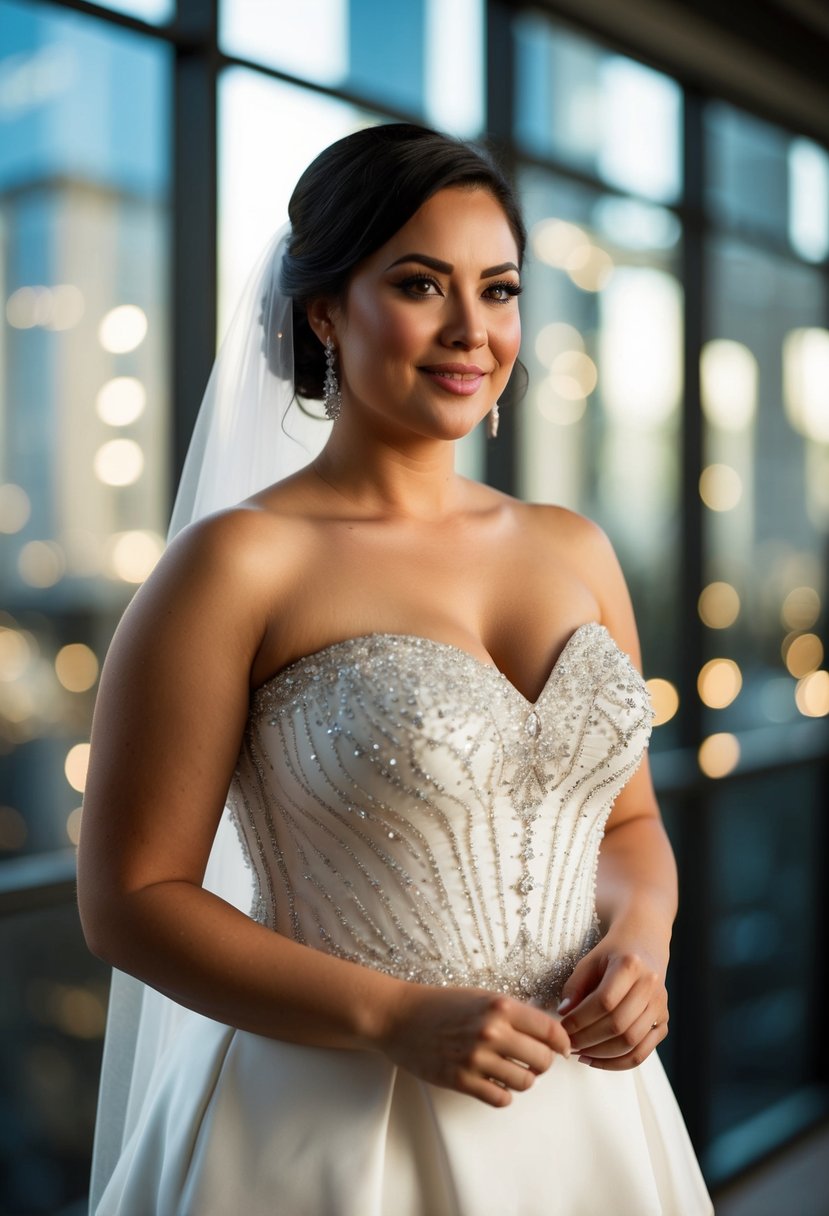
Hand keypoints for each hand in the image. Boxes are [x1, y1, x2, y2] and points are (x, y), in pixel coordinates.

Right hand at [377, 983, 571, 1106]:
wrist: (398, 1017)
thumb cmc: (440, 1004)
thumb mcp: (480, 997)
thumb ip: (512, 1013)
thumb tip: (547, 1034)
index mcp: (500, 1006)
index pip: (550, 1030)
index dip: (561, 1043)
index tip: (561, 1049)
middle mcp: (492, 1031)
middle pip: (542, 1060)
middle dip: (542, 1063)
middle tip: (532, 1061)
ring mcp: (476, 1058)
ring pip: (524, 1082)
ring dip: (522, 1079)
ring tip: (510, 1071)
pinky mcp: (461, 1080)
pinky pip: (500, 1098)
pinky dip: (503, 1094)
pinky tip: (494, 1083)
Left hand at [556, 932, 668, 1070]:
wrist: (644, 943)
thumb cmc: (613, 952)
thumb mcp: (590, 960)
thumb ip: (575, 986)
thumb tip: (563, 1014)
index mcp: (630, 965)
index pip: (604, 1001)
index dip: (580, 1019)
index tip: (562, 1028)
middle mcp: (650, 986)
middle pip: (619, 1025)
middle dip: (588, 1040)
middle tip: (568, 1044)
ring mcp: (660, 1006)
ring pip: (631, 1042)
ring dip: (601, 1054)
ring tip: (580, 1053)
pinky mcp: (663, 1021)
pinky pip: (643, 1052)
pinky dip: (619, 1062)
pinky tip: (597, 1059)